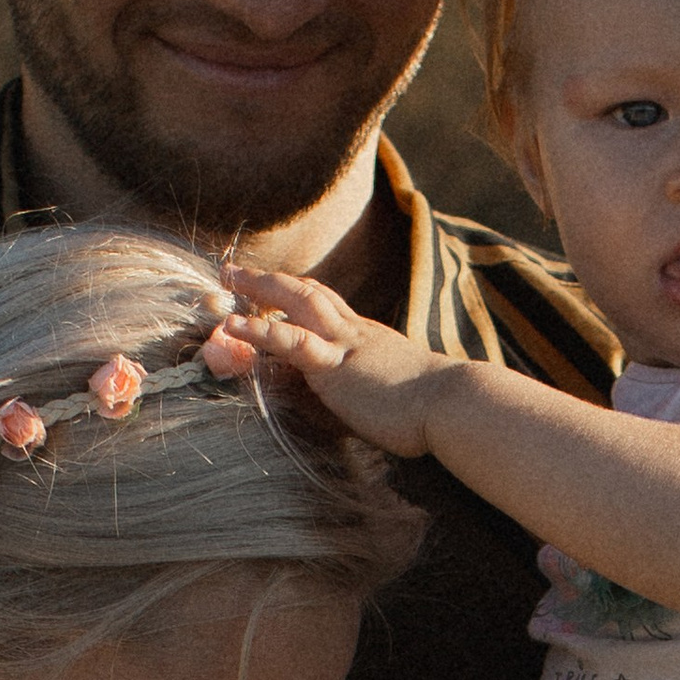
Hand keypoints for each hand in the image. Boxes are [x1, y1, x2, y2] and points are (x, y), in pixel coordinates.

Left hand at [207, 266, 451, 458]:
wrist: (453, 404)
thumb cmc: (439, 407)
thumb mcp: (405, 387)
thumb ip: (385, 385)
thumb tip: (380, 397)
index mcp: (370, 338)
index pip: (329, 305)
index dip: (299, 293)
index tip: (276, 288)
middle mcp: (354, 332)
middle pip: (308, 292)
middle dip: (271, 281)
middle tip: (237, 272)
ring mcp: (343, 345)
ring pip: (295, 301)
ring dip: (258, 288)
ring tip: (226, 280)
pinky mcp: (334, 366)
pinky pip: (290, 340)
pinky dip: (259, 329)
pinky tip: (234, 325)